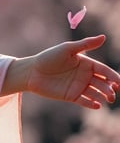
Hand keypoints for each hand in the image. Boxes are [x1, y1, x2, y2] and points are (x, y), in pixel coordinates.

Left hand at [5, 36, 119, 108]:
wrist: (30, 72)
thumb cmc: (48, 58)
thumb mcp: (67, 49)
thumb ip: (85, 44)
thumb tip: (104, 37)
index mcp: (86, 64)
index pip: (104, 70)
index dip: (112, 76)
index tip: (119, 82)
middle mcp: (85, 76)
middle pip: (102, 83)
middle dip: (110, 88)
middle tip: (113, 93)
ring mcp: (78, 86)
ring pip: (96, 93)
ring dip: (103, 96)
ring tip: (108, 99)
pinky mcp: (71, 96)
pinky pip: (85, 101)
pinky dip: (92, 104)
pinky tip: (97, 105)